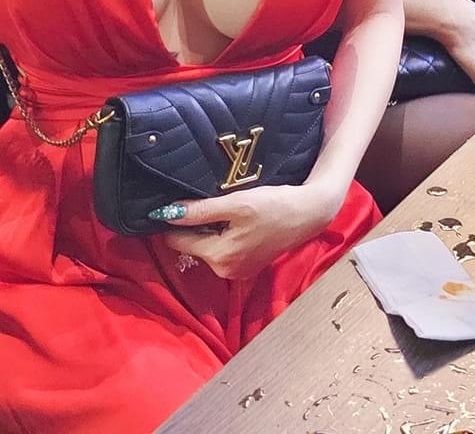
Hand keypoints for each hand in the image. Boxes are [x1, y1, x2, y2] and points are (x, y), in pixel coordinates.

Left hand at [156, 176, 345, 281]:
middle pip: (192, 246)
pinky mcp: (246, 268)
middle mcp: (224, 272)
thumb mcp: (236, 203)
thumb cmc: (274, 205)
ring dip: (209, 231)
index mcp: (219, 257)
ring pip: (207, 248)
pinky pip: (222, 252)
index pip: (178, 241)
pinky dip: (222, 238)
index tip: (177, 203)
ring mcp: (236, 273)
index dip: (174, 222)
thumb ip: (200, 211)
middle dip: (194, 227)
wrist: (308, 214)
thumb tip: (166, 213)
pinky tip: (235, 222)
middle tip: (208, 203)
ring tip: (225, 211)